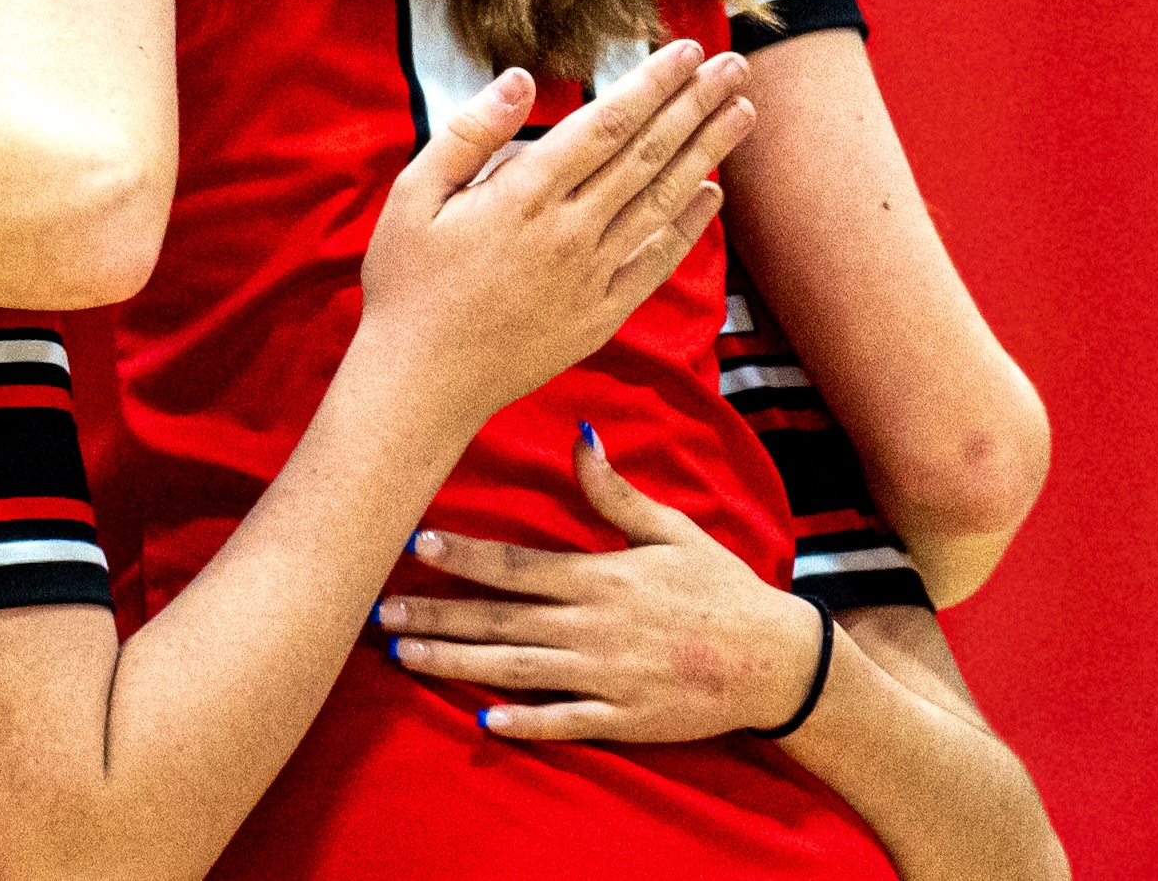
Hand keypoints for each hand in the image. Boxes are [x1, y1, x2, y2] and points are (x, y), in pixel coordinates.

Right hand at [355, 42, 749, 418]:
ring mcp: (592, 275)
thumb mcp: (412, 195)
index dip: (651, 84)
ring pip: (662, 201)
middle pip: (647, 155)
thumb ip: (469, 133)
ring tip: (743, 113)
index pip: (605, 125)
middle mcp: (570, 231)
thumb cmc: (406, 284)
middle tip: (736, 66)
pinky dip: (689, 226)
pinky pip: (657, 262)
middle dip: (695, 105)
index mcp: (523, 195)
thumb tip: (521, 79)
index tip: (686, 51)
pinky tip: (712, 193)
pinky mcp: (601, 314)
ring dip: (707, 153)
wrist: (421, 381)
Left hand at [381, 426, 823, 740]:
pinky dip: (525, 721)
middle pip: (500, 620)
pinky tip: (482, 720)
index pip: (518, 565)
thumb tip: (579, 435)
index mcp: (602, 579)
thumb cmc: (721, 588)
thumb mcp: (671, 531)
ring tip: (403, 657)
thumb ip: (615, 492)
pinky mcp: (625, 720)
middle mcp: (595, 628)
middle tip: (378, 614)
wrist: (779, 661)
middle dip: (436, 616)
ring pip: (517, 670)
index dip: (463, 557)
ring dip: (456, 665)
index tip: (413, 547)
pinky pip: (566, 722)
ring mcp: (608, 677)